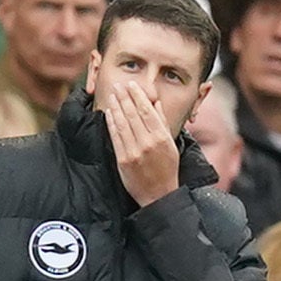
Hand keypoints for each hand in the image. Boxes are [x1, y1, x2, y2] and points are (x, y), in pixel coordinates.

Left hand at [101, 80, 181, 208]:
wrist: (158, 195)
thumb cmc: (167, 169)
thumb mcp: (171, 145)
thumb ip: (163, 123)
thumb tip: (156, 103)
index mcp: (161, 138)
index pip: (147, 111)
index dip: (138, 96)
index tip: (132, 85)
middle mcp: (147, 143)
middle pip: (133, 114)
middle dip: (124, 97)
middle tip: (118, 85)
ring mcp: (134, 152)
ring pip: (123, 124)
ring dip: (116, 107)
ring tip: (112, 95)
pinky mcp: (122, 160)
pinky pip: (116, 137)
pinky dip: (111, 123)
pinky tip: (109, 113)